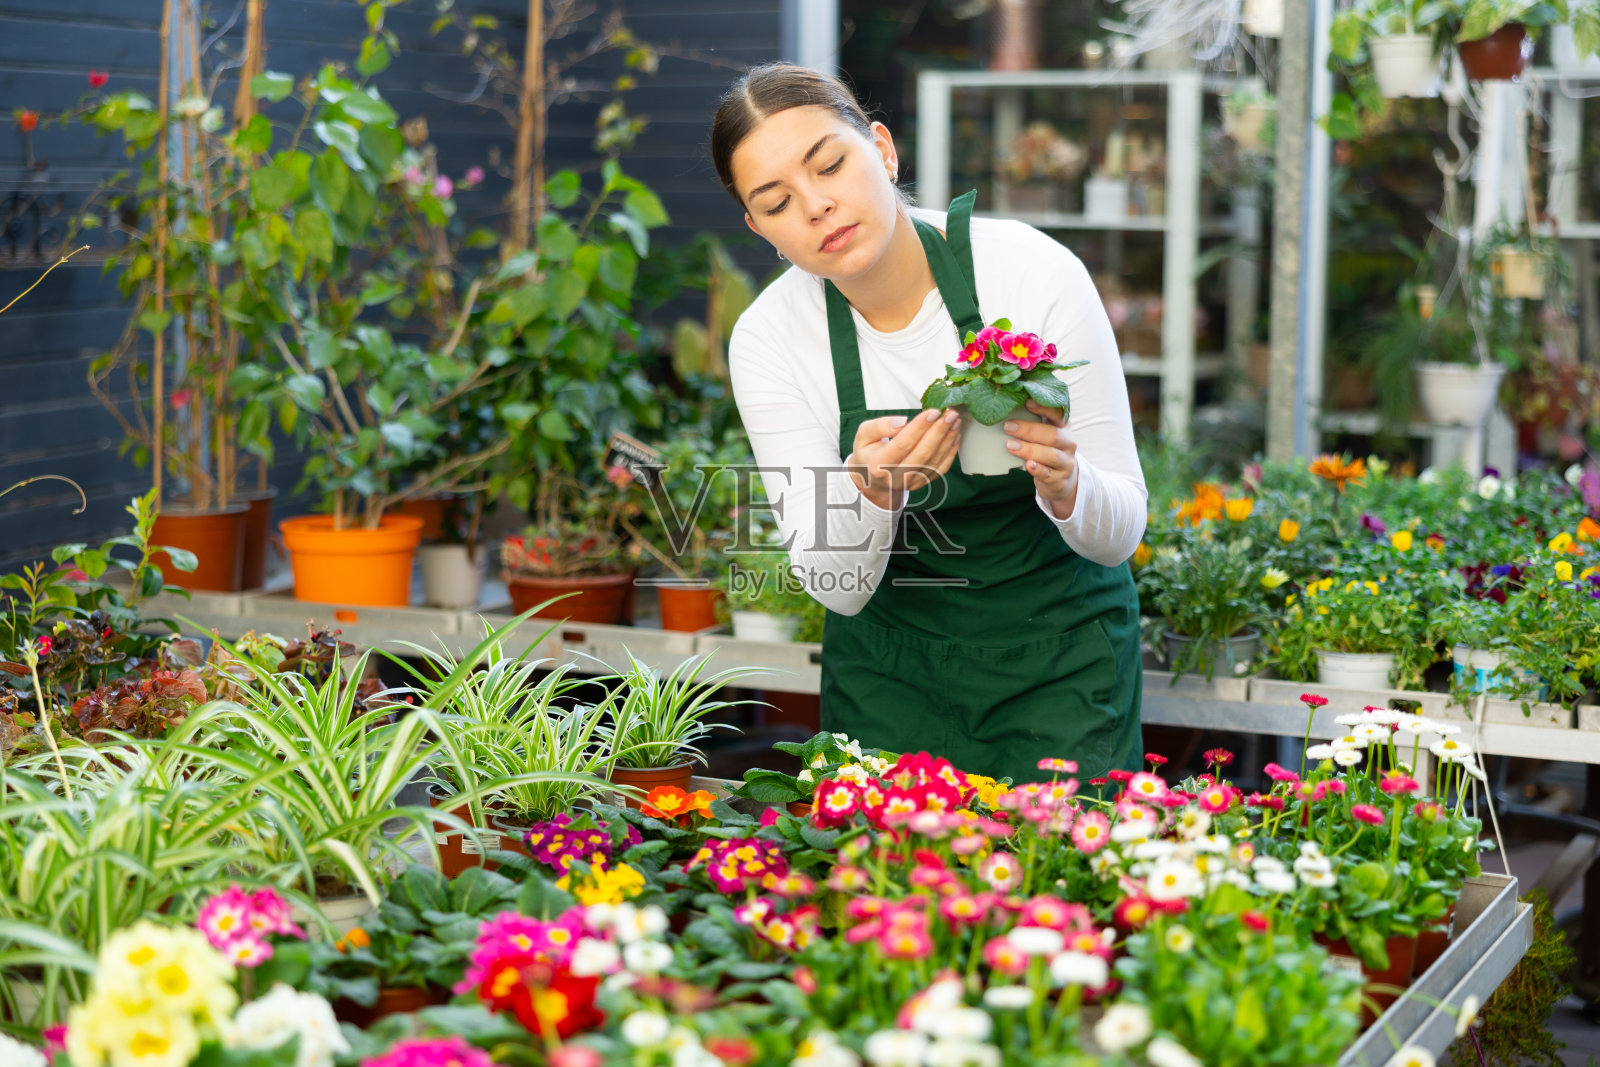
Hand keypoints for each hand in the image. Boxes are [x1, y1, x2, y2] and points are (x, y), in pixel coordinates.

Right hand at [847, 408, 961, 509]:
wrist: (873, 480)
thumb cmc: (869, 453)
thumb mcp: (863, 435)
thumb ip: (879, 426)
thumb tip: (902, 421)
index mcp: (878, 464)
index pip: (902, 444)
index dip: (919, 427)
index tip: (933, 411)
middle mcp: (895, 477)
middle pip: (923, 453)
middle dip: (939, 431)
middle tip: (950, 413)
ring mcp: (911, 482)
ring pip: (935, 460)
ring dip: (948, 438)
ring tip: (955, 420)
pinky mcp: (923, 483)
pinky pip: (941, 468)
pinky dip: (951, 450)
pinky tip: (954, 435)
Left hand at [1006, 399, 1078, 518]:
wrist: (1061, 479)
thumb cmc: (1046, 450)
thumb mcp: (1045, 434)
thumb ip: (1032, 420)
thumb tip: (1006, 404)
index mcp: (1064, 427)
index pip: (1058, 414)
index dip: (1045, 408)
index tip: (1027, 402)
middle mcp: (1068, 443)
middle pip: (1052, 434)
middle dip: (1029, 430)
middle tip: (1008, 426)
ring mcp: (1066, 462)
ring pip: (1051, 455)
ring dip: (1029, 449)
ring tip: (1010, 445)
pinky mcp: (1059, 479)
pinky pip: (1048, 474)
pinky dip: (1038, 469)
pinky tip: (1028, 465)